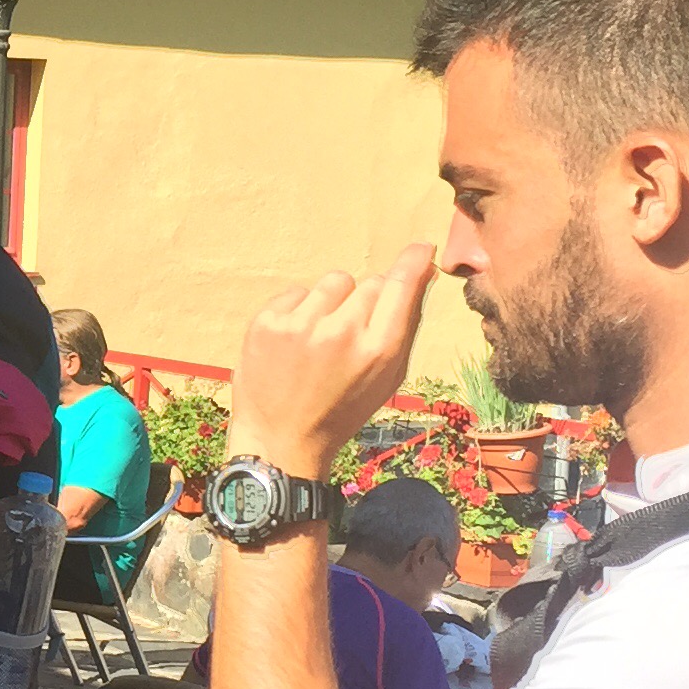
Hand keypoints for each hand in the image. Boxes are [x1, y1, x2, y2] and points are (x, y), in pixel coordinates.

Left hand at [229, 246, 435, 474]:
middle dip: (366, 303)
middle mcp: (342, 333)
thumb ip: (404, 330)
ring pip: (334, 282)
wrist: (280, 440)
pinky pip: (297, 292)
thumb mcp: (386, 380)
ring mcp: (302, 325)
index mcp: (379, 351)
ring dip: (332, 303)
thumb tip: (419, 278)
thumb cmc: (340, 412)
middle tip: (350, 336)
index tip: (419, 248)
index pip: (402, 287)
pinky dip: (299, 311)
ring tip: (319, 338)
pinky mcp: (268, 322)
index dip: (413, 263)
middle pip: (370, 284)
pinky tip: (294, 342)